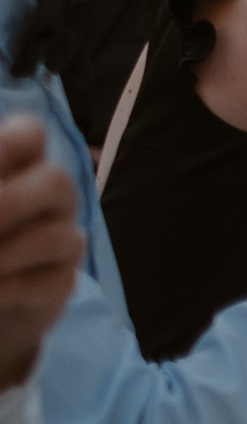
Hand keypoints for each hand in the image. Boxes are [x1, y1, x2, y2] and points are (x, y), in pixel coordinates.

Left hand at [0, 117, 84, 388]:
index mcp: (19, 165)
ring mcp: (63, 238)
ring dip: (4, 255)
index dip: (7, 146)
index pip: (30, 134)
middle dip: (9, 204)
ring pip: (56, 237)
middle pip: (58, 181)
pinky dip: (7, 289)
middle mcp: (51, 197)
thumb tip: (2, 205)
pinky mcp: (62, 282)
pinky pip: (52, 281)